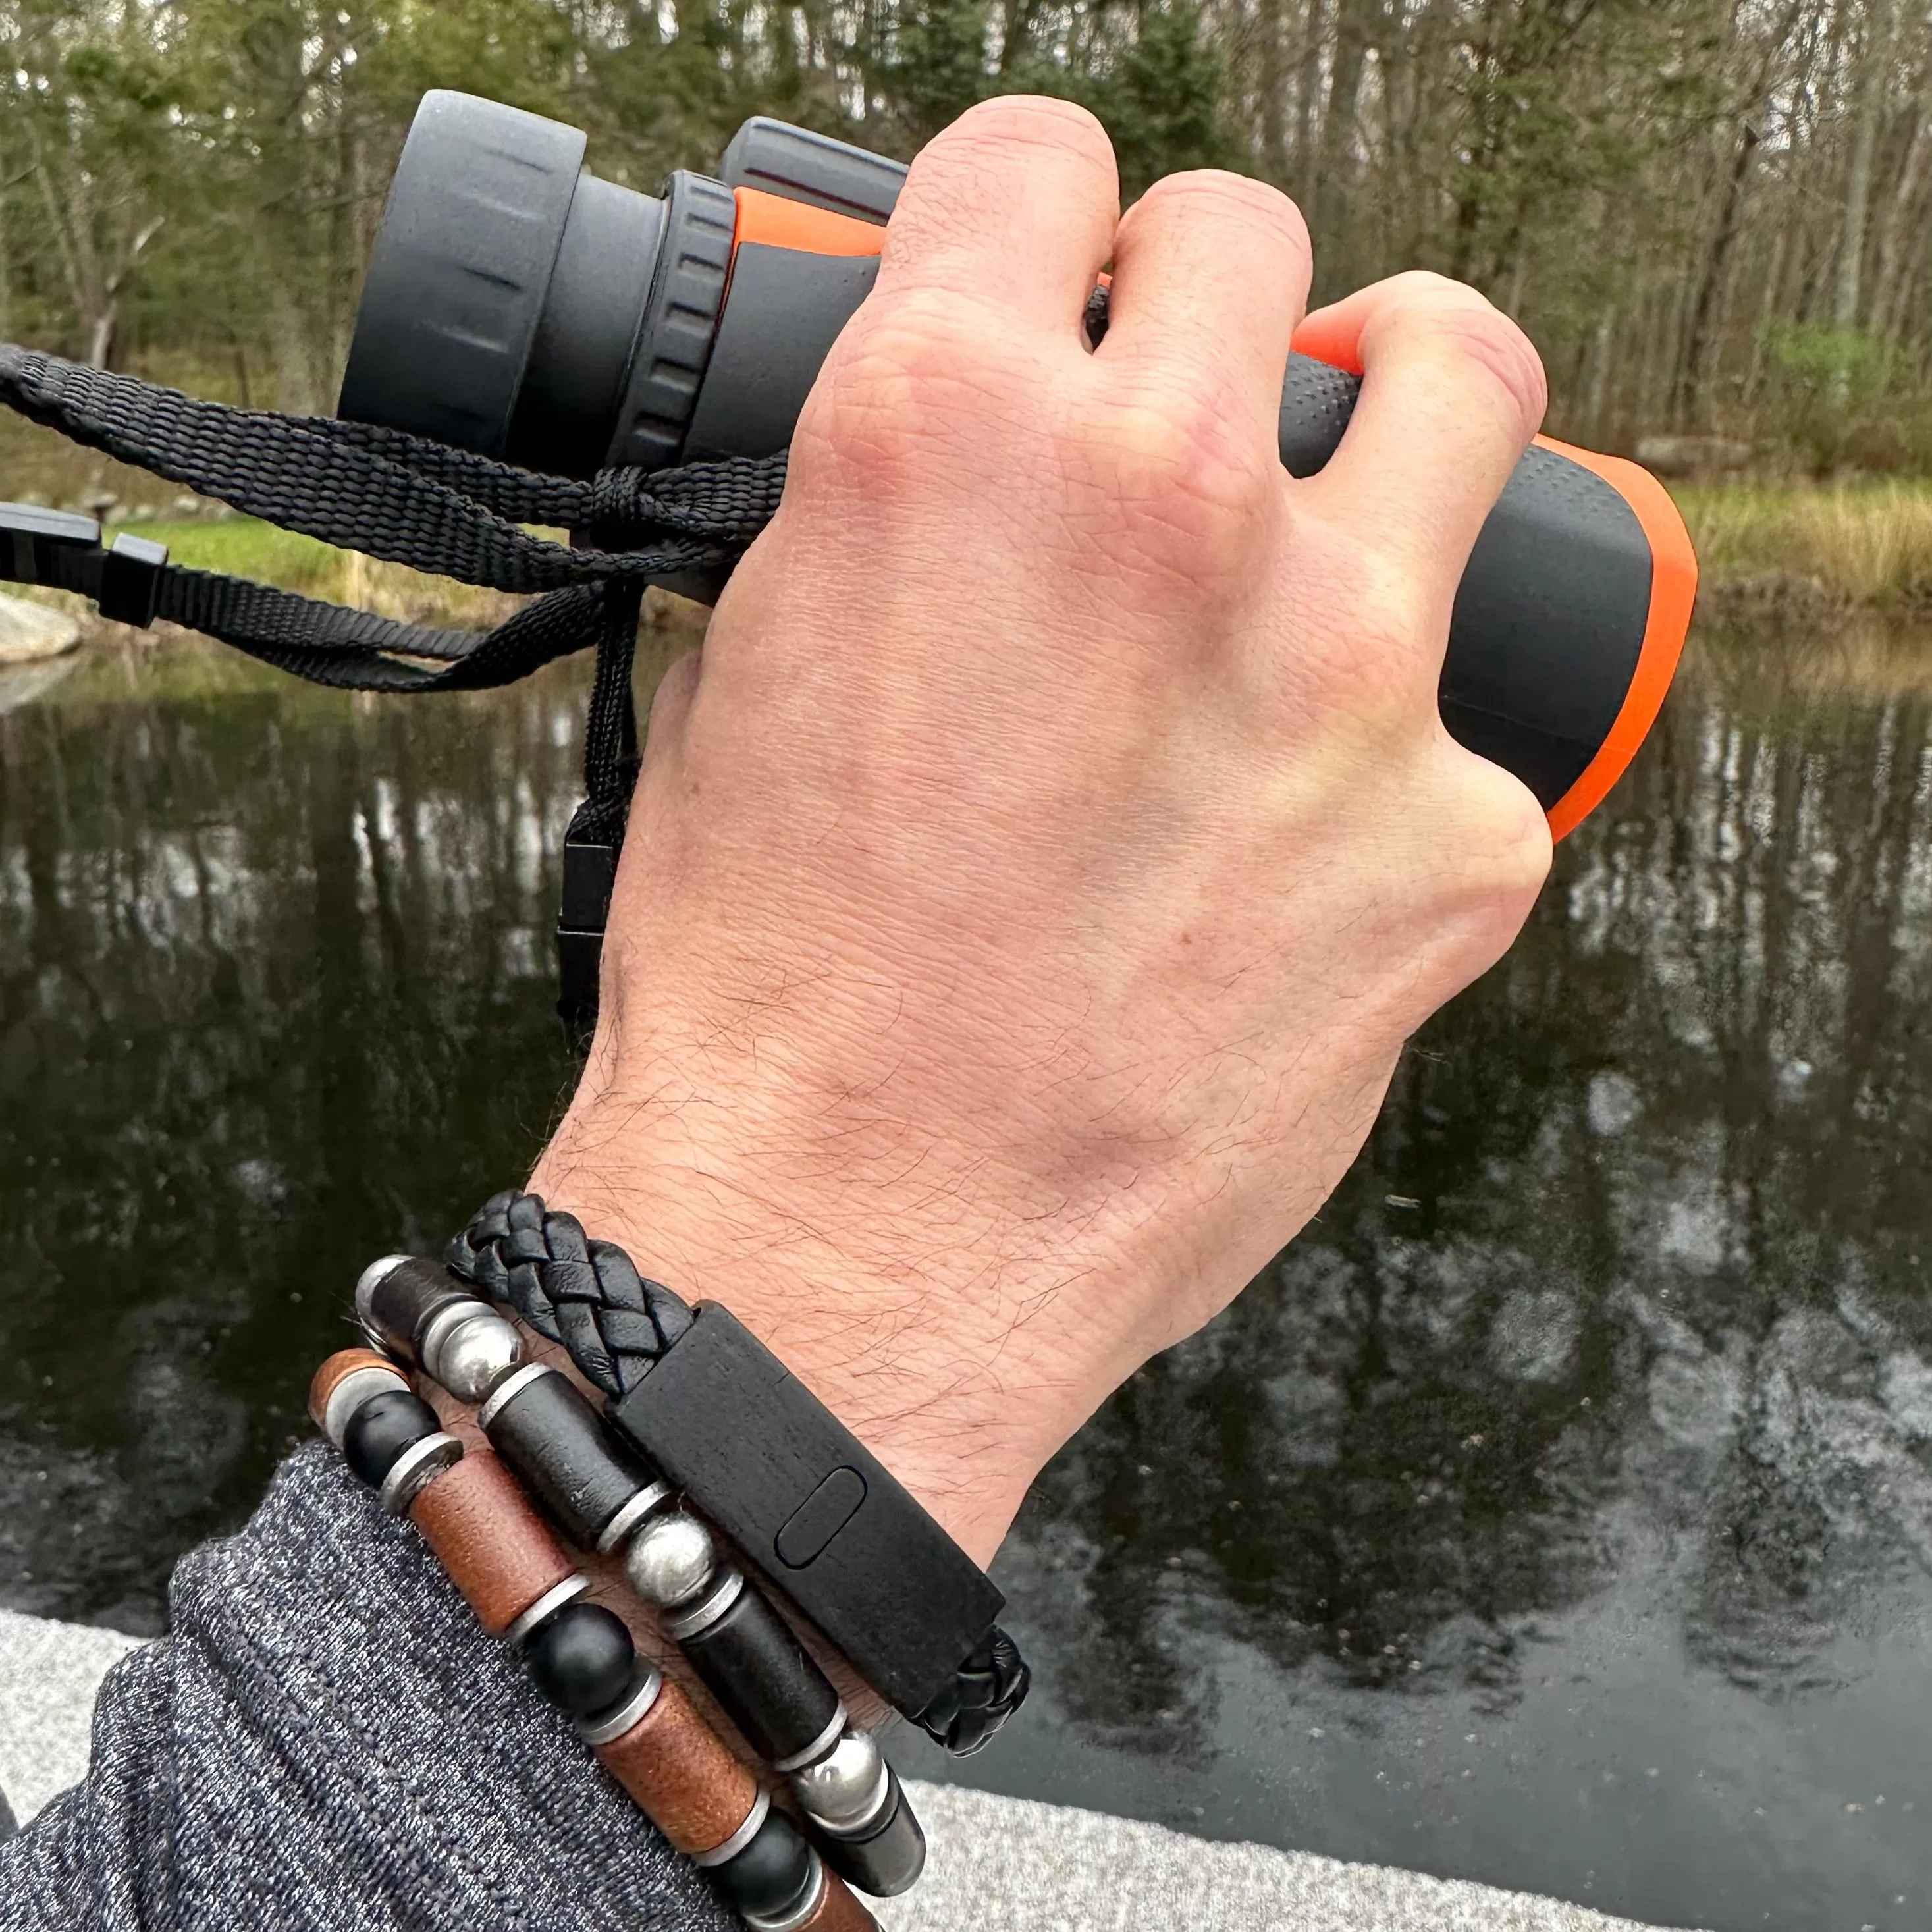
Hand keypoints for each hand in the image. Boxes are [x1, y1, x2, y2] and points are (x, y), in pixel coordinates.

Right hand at [531, 96, 1550, 1564]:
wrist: (850, 1249)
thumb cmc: (770, 1007)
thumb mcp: (742, 696)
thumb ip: (872, 536)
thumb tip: (942, 479)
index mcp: (946, 437)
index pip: (1042, 166)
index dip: (1040, 212)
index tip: (1059, 266)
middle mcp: (1162, 506)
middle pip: (1254, 240)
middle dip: (1201, 301)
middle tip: (1180, 396)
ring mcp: (1340, 668)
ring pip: (1460, 382)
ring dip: (1397, 403)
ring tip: (1346, 489)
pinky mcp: (1453, 841)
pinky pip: (1464, 727)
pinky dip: (1392, 757)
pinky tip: (1298, 847)